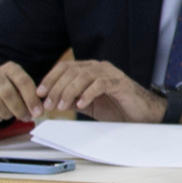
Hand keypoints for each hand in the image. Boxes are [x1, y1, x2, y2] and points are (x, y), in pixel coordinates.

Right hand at [0, 63, 43, 122]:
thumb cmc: (10, 87)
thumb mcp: (21, 87)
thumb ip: (30, 96)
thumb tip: (39, 111)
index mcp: (11, 68)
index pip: (23, 81)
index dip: (31, 99)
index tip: (38, 113)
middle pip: (8, 93)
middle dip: (19, 109)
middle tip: (26, 117)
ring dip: (6, 113)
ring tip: (12, 116)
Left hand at [36, 60, 167, 122]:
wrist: (142, 114)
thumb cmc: (117, 108)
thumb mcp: (87, 105)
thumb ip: (71, 100)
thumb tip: (50, 101)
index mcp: (91, 69)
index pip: (65, 67)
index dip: (50, 78)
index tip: (39, 93)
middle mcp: (100, 67)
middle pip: (72, 71)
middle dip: (56, 88)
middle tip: (48, 105)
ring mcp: (111, 74)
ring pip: (84, 76)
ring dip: (68, 92)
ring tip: (61, 107)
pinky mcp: (120, 83)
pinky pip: (100, 84)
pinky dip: (87, 94)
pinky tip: (81, 104)